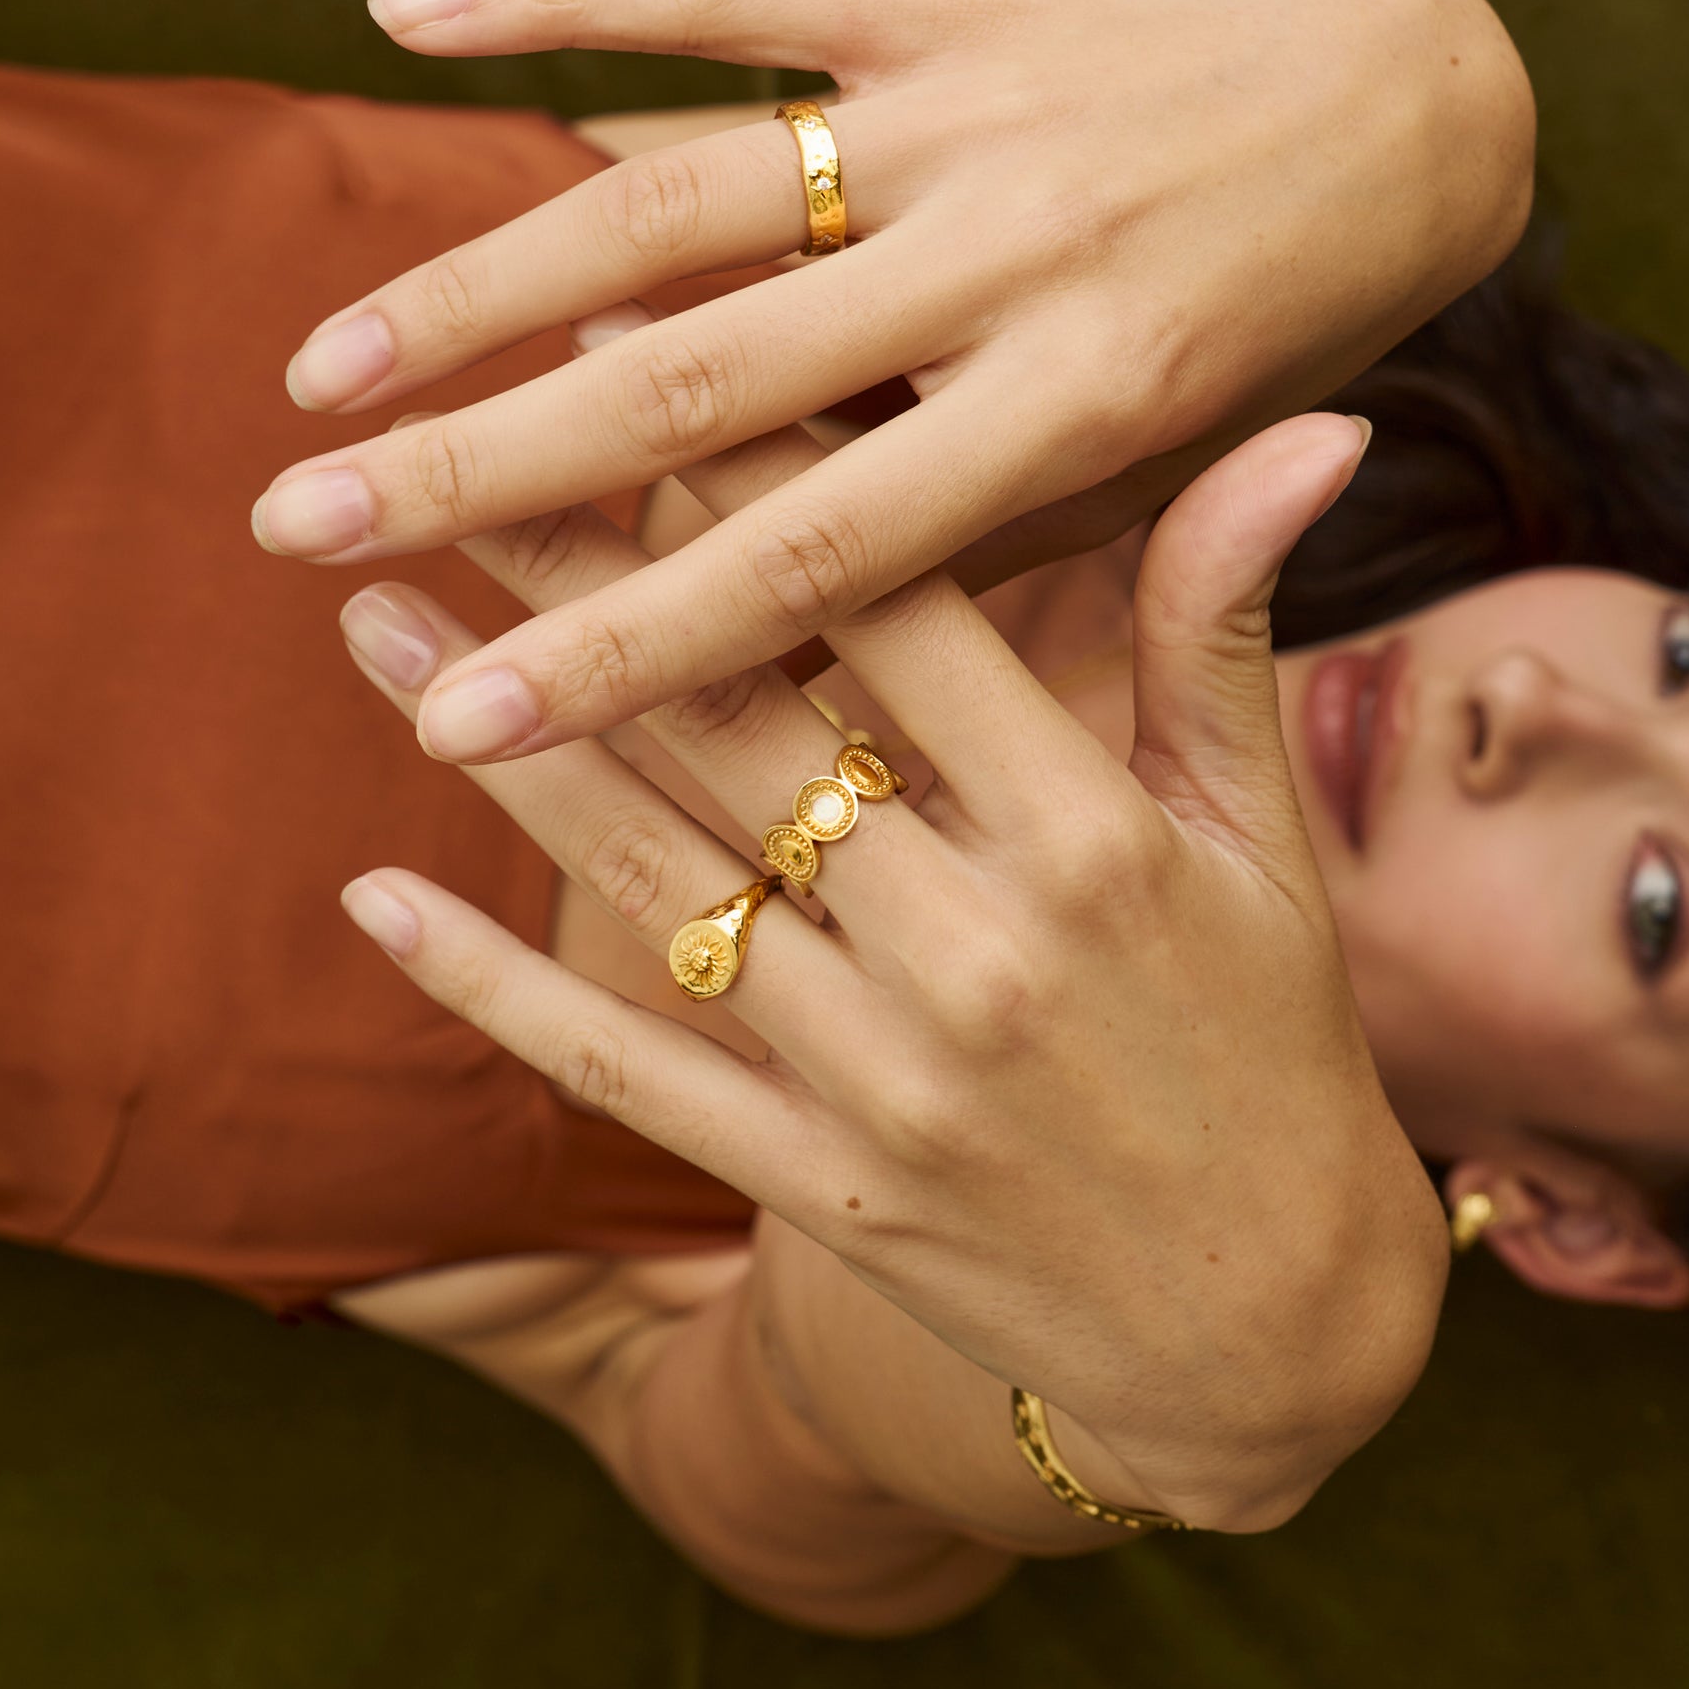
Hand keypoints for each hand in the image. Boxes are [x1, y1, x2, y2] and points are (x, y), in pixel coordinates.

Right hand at [255, 0, 1533, 765]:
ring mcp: (962, 113)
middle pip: (699, 383)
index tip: (456, 725)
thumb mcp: (1174, 472)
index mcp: (1080, 414)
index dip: (626, 649)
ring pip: (680, 197)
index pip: (810, 558)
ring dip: (482, 275)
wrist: (1415, 84)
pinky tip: (405, 9)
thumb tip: (783, 654)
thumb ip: (991, 556)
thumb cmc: (1285, 327)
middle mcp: (1007, 263)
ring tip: (325, 368)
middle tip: (300, 532)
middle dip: (487, 468)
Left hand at [333, 371, 1448, 1528]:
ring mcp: (885, 1077)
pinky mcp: (819, 1185)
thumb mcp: (1264, 830)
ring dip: (497, 739)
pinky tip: (377, 896)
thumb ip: (1226, 624)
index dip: (749, 473)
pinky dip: (497, 990)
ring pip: (651, 874)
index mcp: (1089, 833)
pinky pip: (632, 1073)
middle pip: (733, 719)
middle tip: (434, 463)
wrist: (1268, 1331)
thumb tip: (1321, 423)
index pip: (890, 606)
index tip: (624, 357)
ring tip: (367, 616)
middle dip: (572, 577)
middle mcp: (976, 946)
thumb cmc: (1274, 1044)